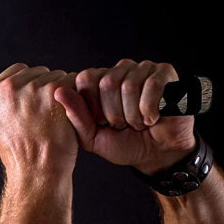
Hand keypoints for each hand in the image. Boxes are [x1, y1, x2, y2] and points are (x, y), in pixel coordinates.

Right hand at [0, 64, 79, 176]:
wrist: (36, 170)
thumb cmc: (21, 155)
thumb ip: (1, 104)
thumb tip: (7, 92)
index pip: (18, 70)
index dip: (30, 84)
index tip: (36, 100)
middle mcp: (9, 88)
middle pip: (39, 72)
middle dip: (46, 88)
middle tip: (47, 113)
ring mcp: (31, 88)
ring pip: (57, 76)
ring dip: (63, 92)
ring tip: (57, 117)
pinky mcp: (53, 91)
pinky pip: (72, 82)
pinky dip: (76, 96)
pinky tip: (69, 114)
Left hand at [53, 60, 196, 171]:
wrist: (156, 154)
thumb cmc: (123, 144)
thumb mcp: (92, 137)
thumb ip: (75, 116)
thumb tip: (58, 91)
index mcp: (100, 81)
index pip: (86, 78)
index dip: (92, 105)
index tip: (101, 123)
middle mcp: (121, 70)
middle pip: (107, 82)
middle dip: (113, 113)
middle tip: (122, 125)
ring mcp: (143, 69)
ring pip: (129, 86)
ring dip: (133, 115)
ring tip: (138, 123)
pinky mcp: (165, 73)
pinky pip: (152, 85)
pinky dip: (149, 109)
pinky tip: (153, 118)